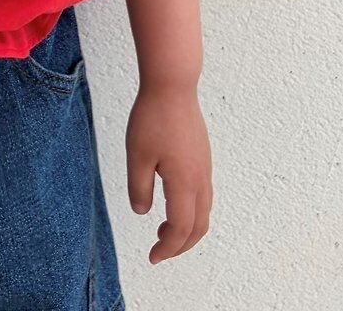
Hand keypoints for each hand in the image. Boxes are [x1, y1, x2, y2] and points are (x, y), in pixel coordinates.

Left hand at [125, 83, 211, 263]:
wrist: (173, 86)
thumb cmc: (152, 118)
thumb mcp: (137, 156)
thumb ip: (139, 188)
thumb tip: (143, 212)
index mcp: (185, 183)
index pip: (181, 229)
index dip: (167, 248)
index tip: (152, 257)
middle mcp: (201, 179)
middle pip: (199, 227)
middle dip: (181, 246)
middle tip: (159, 251)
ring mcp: (204, 168)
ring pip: (204, 212)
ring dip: (187, 229)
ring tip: (163, 230)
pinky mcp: (203, 157)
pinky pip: (203, 195)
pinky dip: (191, 211)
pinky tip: (171, 202)